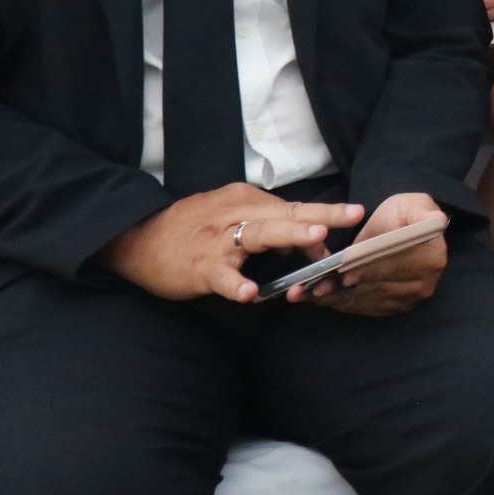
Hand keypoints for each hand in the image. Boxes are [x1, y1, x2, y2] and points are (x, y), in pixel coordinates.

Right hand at [100, 185, 363, 303]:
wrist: (138, 239)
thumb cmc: (193, 229)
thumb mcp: (233, 217)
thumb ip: (269, 226)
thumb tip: (307, 242)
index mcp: (247, 200)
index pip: (293, 208)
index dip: (324, 216)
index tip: (355, 216)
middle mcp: (236, 213)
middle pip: (286, 213)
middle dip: (321, 215)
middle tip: (352, 214)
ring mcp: (218, 241)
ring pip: (258, 235)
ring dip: (289, 237)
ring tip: (315, 242)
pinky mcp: (201, 267)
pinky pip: (221, 276)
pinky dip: (234, 284)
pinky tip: (248, 293)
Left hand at [301, 192, 449, 315]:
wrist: (405, 230)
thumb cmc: (405, 214)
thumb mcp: (413, 205)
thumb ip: (420, 213)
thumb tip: (435, 220)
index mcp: (431, 257)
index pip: (394, 265)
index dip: (368, 268)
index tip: (344, 271)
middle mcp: (423, 284)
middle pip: (377, 286)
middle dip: (343, 287)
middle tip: (314, 286)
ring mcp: (407, 300)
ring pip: (364, 300)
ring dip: (334, 298)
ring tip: (305, 293)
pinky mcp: (391, 308)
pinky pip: (361, 308)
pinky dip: (337, 303)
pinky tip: (315, 297)